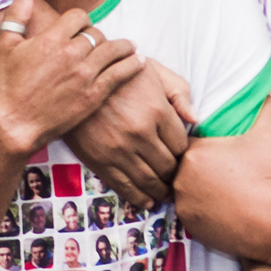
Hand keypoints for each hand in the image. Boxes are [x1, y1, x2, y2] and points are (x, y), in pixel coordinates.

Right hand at [0, 0, 142, 156]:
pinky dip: (133, 65)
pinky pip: (120, 73)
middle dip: (99, 36)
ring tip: (130, 47)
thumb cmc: (8, 86)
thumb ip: (16, 16)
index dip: (82, 20)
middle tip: (103, 43)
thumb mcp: (5, 46)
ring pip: (113, 50)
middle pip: (96, 33)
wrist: (15, 123)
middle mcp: (71, 53)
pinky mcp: (94, 94)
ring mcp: (85, 74)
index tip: (83, 27)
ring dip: (123, 46)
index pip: (79, 16)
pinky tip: (140, 62)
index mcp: (52, 39)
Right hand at [65, 59, 193, 209]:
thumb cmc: (118, 72)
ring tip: (165, 192)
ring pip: (150, 181)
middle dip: (174, 174)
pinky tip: (148, 200)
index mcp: (157, 110)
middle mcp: (141, 133)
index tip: (180, 155)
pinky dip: (140, 198)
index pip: (181, 145)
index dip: (183, 152)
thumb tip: (195, 120)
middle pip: (168, 166)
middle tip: (174, 176)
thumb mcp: (153, 70)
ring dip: (161, 190)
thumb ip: (179, 91)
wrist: (75, 79)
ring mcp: (120, 150)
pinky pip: (125, 186)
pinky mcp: (100, 160)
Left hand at [171, 95, 270, 265]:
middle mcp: (180, 177)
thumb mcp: (267, 138)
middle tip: (220, 174)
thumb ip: (268, 109)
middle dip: (197, 170)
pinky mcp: (188, 224)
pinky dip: (199, 211)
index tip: (216, 154)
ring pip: (183, 191)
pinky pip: (188, 213)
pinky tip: (217, 209)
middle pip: (182, 168)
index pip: (186, 143)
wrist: (270, 221)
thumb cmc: (265, 177)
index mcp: (194, 152)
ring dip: (195, 191)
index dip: (202, 147)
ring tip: (219, 193)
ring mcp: (182, 203)